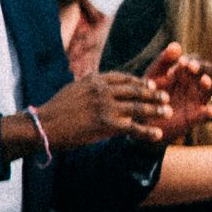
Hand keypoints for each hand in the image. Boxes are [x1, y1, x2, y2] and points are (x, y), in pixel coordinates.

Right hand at [32, 67, 167, 150]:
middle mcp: (102, 90)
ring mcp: (105, 106)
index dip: (139, 81)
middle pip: (135, 90)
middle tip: (166, 97)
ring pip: (138, 107)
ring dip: (155, 110)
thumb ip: (89, 84)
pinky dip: (147, 131)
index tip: (151, 85)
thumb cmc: (55, 110)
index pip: (123, 77)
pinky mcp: (106, 124)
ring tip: (168, 112)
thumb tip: (96, 80)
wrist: (43, 126)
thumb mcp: (73, 89)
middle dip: (153, 94)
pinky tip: (157, 134)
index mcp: (94, 79)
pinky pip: (133, 127)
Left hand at [146, 42, 211, 144]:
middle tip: (191, 67)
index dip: (191, 60)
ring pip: (211, 89)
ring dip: (209, 84)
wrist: (142, 120)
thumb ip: (163, 61)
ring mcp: (197, 100)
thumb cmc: (148, 94)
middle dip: (202, 68)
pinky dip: (210, 112)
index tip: (180, 64)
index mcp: (184, 72)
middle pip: (208, 71)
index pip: (195, 60)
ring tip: (204, 81)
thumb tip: (177, 45)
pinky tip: (208, 110)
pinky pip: (209, 115)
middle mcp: (194, 84)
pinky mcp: (197, 117)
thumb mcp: (153, 76)